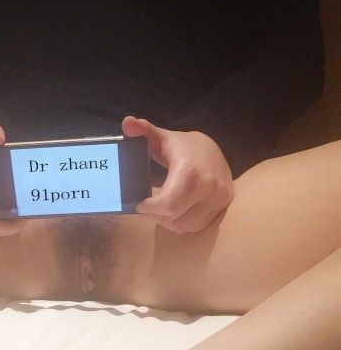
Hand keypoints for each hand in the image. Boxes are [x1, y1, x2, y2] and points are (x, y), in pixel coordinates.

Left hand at [122, 116, 233, 232]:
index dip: (149, 209)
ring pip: (184, 225)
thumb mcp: (163, 137)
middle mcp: (208, 186)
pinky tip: (175, 214)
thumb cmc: (184, 146)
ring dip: (168, 222)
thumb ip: (143, 130)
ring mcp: (218, 198)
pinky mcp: (223, 206)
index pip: (167, 203)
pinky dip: (182, 224)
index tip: (139, 205)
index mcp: (190, 171)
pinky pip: (197, 226)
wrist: (216, 150)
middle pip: (174, 217)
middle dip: (155, 216)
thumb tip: (126, 123)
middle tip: (146, 209)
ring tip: (160, 211)